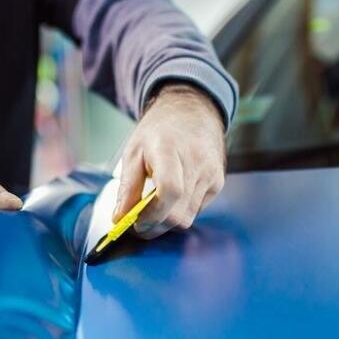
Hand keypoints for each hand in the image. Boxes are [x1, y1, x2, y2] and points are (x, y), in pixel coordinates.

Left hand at [115, 82, 226, 238]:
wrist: (191, 112)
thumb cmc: (159, 132)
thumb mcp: (134, 152)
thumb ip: (127, 187)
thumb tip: (119, 219)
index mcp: (170, 148)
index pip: (170, 190)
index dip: (152, 215)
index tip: (136, 223)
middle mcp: (196, 161)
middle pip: (178, 213)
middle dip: (155, 226)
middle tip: (137, 225)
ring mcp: (211, 173)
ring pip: (188, 218)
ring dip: (167, 221)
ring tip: (152, 210)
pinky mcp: (218, 182)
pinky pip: (197, 210)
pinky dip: (180, 211)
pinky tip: (172, 198)